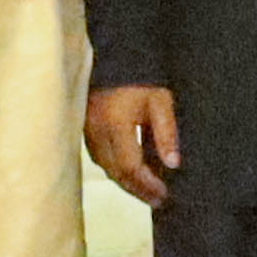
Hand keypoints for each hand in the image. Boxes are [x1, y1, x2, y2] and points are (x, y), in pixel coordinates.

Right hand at [83, 82, 177, 205]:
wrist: (115, 55)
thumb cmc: (140, 78)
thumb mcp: (160, 101)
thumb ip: (166, 133)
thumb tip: (173, 164)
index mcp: (116, 123)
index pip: (130, 166)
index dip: (147, 184)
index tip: (164, 194)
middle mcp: (97, 130)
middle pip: (115, 173)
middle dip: (138, 190)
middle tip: (158, 200)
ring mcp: (87, 130)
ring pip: (105, 167)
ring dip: (126, 182)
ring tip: (147, 190)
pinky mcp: (84, 127)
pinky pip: (99, 157)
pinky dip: (115, 169)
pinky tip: (130, 172)